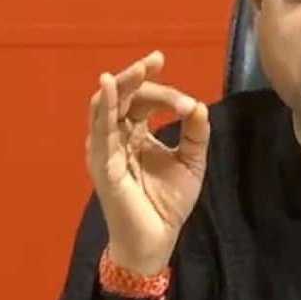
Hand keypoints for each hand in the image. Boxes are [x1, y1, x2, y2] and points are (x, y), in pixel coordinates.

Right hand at [86, 51, 209, 274]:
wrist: (158, 239)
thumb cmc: (168, 202)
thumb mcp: (191, 162)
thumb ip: (196, 134)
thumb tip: (199, 105)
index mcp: (136, 134)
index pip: (143, 100)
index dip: (162, 90)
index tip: (185, 96)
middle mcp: (117, 137)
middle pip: (122, 97)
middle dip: (137, 77)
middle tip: (155, 60)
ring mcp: (107, 149)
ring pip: (107, 107)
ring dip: (122, 85)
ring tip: (137, 69)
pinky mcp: (103, 164)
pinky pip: (100, 131)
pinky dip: (103, 106)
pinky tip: (108, 87)